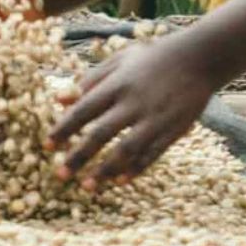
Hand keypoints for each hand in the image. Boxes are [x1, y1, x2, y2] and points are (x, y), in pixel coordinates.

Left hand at [47, 34, 220, 187]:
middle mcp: (134, 103)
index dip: (64, 129)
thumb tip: (59, 100)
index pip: (83, 110)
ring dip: (105, 170)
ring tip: (87, 186)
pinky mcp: (173, 130)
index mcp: (117, 84)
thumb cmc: (150, 59)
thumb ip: (88, 81)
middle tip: (60, 175)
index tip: (47, 146)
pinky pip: (152, 154)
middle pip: (100, 134)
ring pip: (126, 150)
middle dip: (78, 156)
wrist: (198, 59)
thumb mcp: (118, 61)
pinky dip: (136, 169)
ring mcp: (155, 118)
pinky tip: (119, 181)